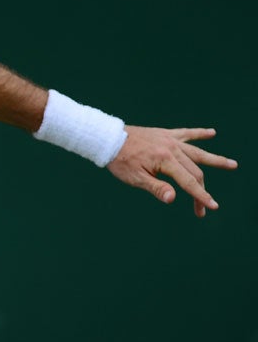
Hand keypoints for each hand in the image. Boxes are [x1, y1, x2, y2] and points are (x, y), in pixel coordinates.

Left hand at [107, 127, 237, 217]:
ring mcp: (170, 139)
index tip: (211, 207)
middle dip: (201, 190)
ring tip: (233, 164)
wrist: (108, 138)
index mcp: (165, 159)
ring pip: (198, 152)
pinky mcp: (165, 134)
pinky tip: (212, 132)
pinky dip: (199, 133)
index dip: (200, 196)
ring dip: (215, 159)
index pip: (188, 182)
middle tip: (203, 208)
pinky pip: (186, 133)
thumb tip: (173, 198)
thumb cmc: (120, 160)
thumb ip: (155, 188)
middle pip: (195, 171)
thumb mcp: (134, 178)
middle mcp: (172, 148)